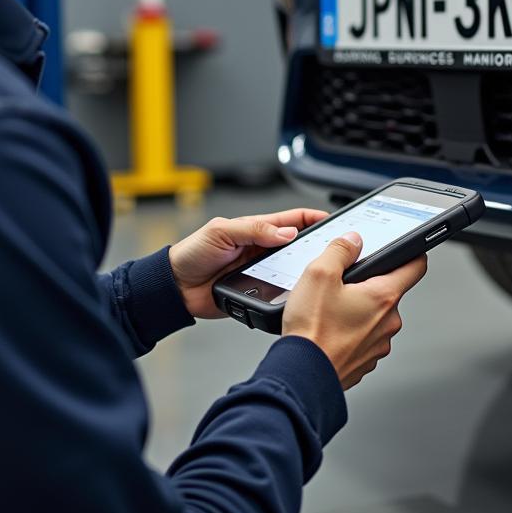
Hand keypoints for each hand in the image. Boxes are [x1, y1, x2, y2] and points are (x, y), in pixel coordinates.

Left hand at [169, 208, 328, 318]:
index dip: (314, 218)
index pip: (293, 219)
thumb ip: (253, 230)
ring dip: (305, 271)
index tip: (333, 221)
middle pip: (299, 245)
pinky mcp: (257, 292)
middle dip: (317, 245)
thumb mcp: (221, 232)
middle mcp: (263, 249)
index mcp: (257, 229)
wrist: (176, 288)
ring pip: (292, 269)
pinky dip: (291, 291)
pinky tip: (300, 294)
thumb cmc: (192, 253)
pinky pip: (279, 291)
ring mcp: (261, 271)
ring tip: (321, 273)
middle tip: (335, 250)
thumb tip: (286, 232)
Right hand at [282, 232, 427, 389]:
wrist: (301, 376)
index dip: (412, 252)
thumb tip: (353, 240)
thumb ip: (340, 250)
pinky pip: (363, 338)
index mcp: (384, 297)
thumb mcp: (319, 274)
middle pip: (389, 292)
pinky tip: (328, 329)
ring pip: (374, 316)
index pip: (416, 267)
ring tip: (329, 309)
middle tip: (342, 283)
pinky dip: (350, 331)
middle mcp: (388, 322)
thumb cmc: (312, 330)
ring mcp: (378, 345)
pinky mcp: (365, 361)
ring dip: (358, 310)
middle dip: (369, 284)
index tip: (407, 248)